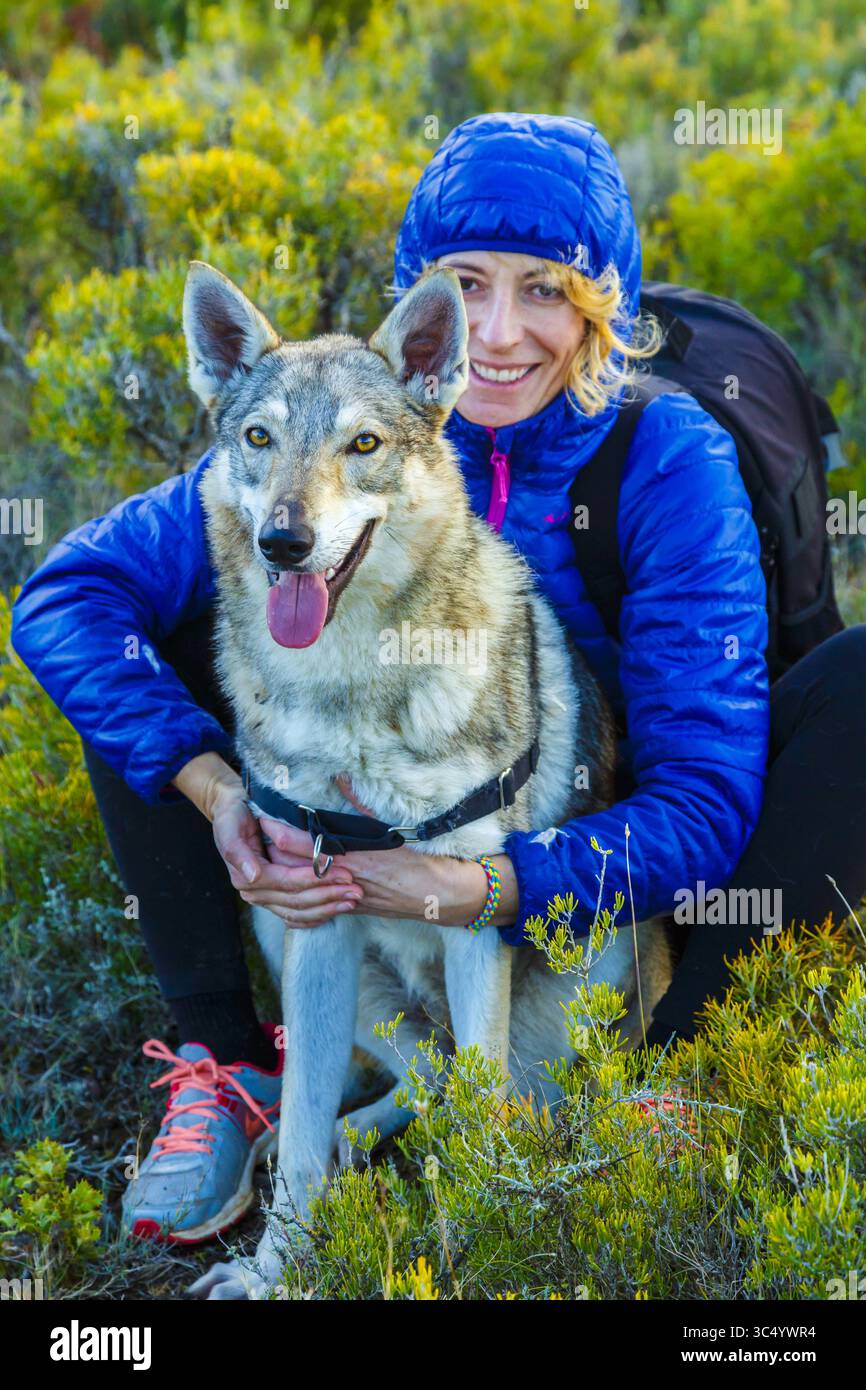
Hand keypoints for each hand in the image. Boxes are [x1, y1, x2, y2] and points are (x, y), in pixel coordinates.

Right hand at [211, 781, 363, 927]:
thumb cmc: (233, 815)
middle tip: (357, 890)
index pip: (288, 882)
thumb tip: (253, 876)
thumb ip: (238, 851)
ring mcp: (264, 899)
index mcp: (247, 877)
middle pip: (297, 901)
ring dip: (328, 908)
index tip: (344, 874)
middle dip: (329, 895)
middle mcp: (255, 892)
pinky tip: (337, 910)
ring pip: (300, 913)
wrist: (231, 813)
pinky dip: (317, 916)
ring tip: (353, 900)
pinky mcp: (273, 900)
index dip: (317, 879)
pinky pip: (297, 917)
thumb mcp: (230, 825)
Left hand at [237, 773, 505, 928]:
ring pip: (297, 890)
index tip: (261, 816)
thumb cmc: (421, 860)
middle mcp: (340, 879)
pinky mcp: (349, 908)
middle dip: (268, 854)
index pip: (299, 843)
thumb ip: (360, 805)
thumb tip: (341, 778)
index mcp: (348, 856)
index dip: (275, 831)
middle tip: (253, 837)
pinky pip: (312, 906)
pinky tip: (286, 891)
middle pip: (290, 869)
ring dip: (278, 876)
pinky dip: (296, 898)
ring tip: (261, 860)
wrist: (440, 896)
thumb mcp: (391, 828)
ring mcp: (343, 896)